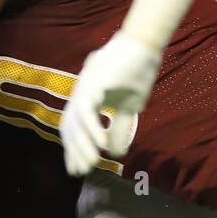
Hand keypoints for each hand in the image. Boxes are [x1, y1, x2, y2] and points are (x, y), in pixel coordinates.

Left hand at [59, 31, 161, 176]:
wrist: (145, 45)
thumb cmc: (136, 72)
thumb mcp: (129, 108)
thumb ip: (119, 129)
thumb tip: (114, 153)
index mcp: (87, 99)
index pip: (75, 129)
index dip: (74, 149)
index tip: (77, 170)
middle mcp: (81, 94)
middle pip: (71, 128)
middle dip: (75, 151)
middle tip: (80, 172)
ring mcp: (85, 88)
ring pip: (76, 122)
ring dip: (82, 144)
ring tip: (90, 163)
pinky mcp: (94, 83)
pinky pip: (89, 110)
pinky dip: (92, 128)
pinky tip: (100, 145)